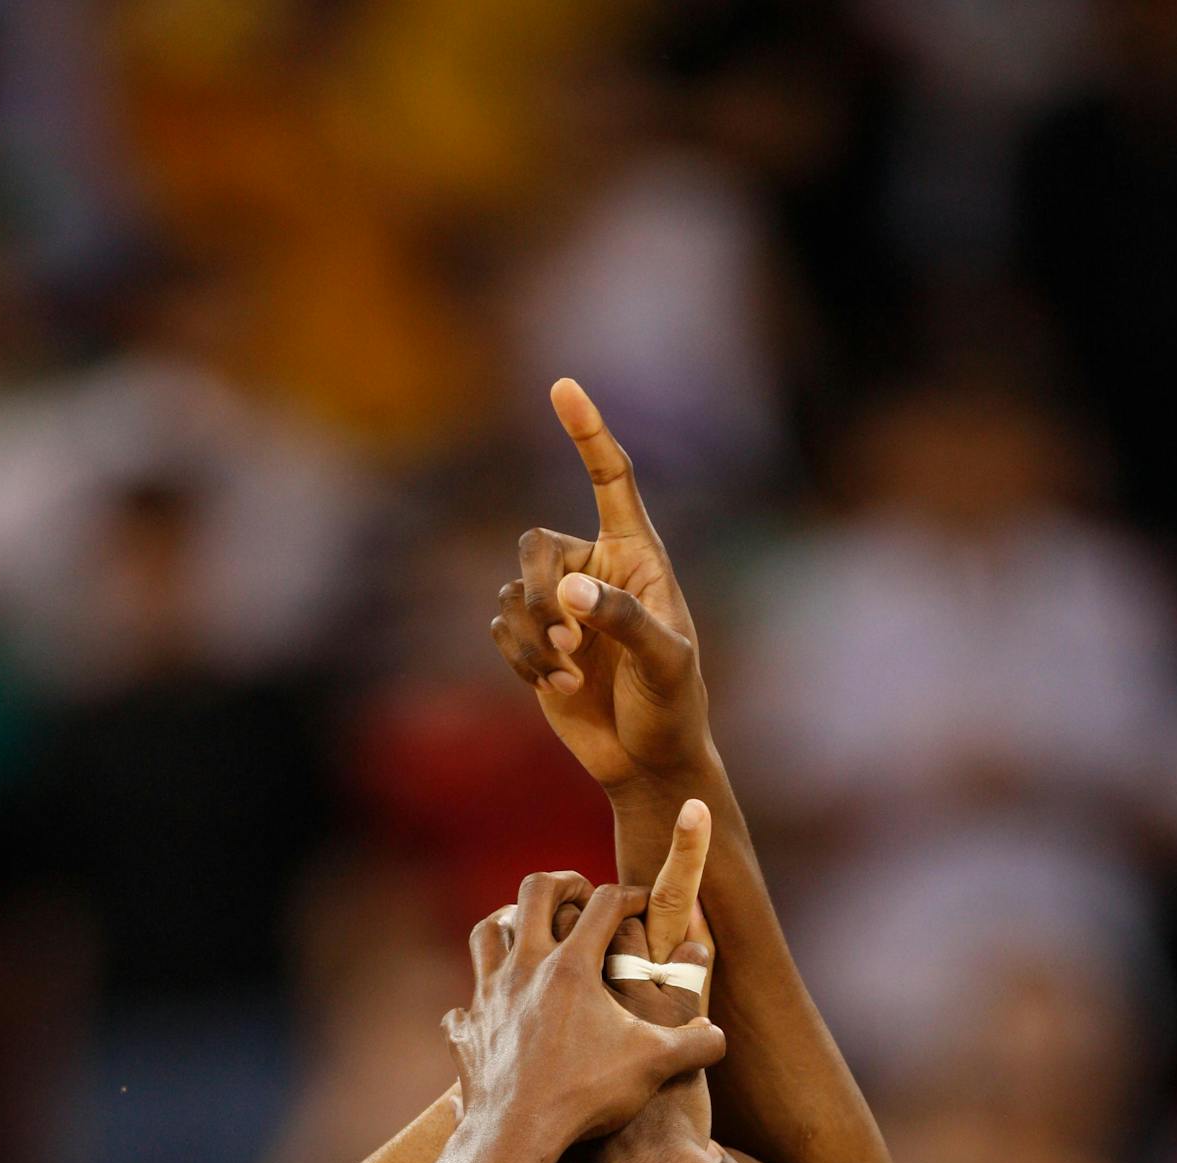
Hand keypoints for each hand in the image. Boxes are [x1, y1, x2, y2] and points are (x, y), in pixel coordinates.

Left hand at [445, 847, 722, 1162]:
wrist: (518, 1138)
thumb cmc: (587, 1097)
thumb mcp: (655, 1067)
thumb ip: (696, 1044)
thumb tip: (719, 1035)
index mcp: (573, 966)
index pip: (605, 904)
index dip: (630, 895)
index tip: (642, 903)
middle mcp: (525, 969)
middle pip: (535, 892)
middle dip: (563, 883)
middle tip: (580, 892)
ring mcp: (488, 997)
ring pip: (487, 933)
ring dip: (508, 923)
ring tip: (527, 932)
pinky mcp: (466, 1031)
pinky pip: (464, 1004)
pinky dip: (479, 1001)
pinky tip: (495, 1013)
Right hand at [492, 377, 712, 792]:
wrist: (647, 761)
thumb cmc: (672, 706)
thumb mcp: (666, 662)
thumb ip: (623, 621)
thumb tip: (569, 592)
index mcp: (637, 555)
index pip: (612, 479)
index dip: (588, 433)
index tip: (563, 387)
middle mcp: (594, 569)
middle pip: (536, 545)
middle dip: (542, 594)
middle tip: (571, 641)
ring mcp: (561, 606)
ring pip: (515, 593)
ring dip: (535, 638)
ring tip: (570, 676)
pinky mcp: (535, 644)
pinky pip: (503, 630)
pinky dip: (524, 660)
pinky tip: (559, 688)